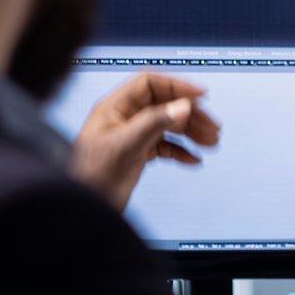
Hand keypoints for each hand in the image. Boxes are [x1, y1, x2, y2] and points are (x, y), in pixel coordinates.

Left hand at [70, 71, 220, 211]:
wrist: (82, 210)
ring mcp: (131, 136)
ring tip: (211, 142)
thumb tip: (182, 105)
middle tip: (212, 127)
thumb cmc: (91, 177)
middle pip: (164, 105)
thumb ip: (154, 123)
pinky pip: (164, 146)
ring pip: (167, 125)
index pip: (150, 84)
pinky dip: (181, 150)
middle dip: (190, 114)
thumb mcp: (125, 146)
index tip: (201, 95)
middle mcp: (123, 118)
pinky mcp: (136, 154)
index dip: (176, 86)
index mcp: (114, 108)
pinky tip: (193, 158)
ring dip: (191, 132)